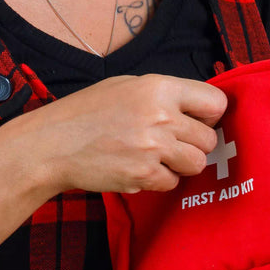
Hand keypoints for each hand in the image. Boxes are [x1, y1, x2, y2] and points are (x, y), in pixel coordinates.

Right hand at [18, 73, 227, 195]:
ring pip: (197, 164)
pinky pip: (173, 183)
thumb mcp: (127, 86)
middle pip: (209, 139)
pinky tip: (140, 169)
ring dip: (181, 165)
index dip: (210, 116)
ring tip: (158, 158)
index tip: (198, 122)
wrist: (53, 144)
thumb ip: (165, 95)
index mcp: (159, 88)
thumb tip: (198, 110)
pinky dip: (160, 180)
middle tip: (172, 145)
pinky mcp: (144, 175)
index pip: (215, 103)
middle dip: (194, 145)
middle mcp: (161, 116)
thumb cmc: (88, 113)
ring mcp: (153, 147)